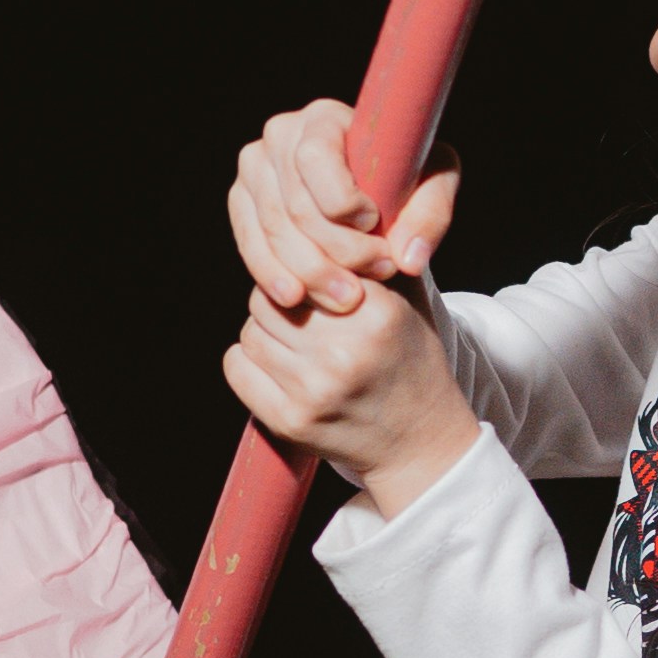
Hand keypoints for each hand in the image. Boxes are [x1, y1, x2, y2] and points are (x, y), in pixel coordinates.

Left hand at [223, 264, 475, 515]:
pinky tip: (274, 367)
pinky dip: (247, 363)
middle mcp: (343, 352)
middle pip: (269, 300)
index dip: (303, 272)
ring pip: (251, 332)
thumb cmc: (412, 362)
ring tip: (293, 345)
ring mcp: (314, 390)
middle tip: (300, 318)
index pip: (304, 267)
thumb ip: (374, 257)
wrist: (420, 441)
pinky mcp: (290, 421)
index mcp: (375, 314)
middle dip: (279, 304)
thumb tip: (328, 216)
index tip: (314, 285)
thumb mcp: (409, 302)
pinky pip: (237, 368)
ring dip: (264, 333)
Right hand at [226, 98, 459, 320]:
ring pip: (275, 231)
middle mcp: (280, 134)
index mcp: (324, 117)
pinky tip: (296, 298)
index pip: (316, 158)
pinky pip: (251, 245)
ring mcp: (255, 169)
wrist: (372, 191)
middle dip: (338, 250)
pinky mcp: (241, 202)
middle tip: (377, 274)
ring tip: (348, 298)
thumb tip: (408, 258)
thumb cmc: (406, 177)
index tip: (374, 225)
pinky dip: (272, 275)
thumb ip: (430, 214)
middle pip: (296, 204)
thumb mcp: (434, 183)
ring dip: (312, 272)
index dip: (342, 200)